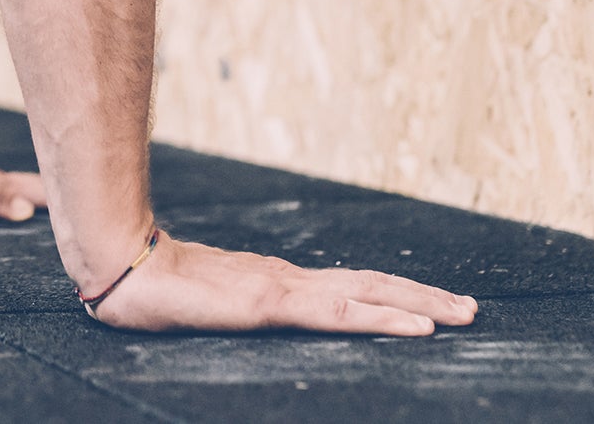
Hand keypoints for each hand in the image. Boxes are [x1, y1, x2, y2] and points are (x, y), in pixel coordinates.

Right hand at [85, 234, 477, 334]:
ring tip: (460, 317)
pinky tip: (416, 328)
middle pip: (370, 286)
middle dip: (423, 299)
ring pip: (367, 296)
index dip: (392, 296)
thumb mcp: (207, 304)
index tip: (431, 307)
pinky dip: (385, 318)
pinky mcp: (272, 303)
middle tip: (471, 312)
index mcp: (277, 282)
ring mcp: (283, 288)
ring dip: (419, 306)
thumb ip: (232, 305)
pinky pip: (340, 315)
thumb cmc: (153, 288)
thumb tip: (238, 310)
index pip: (347, 288)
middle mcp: (289, 279)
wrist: (122, 266)